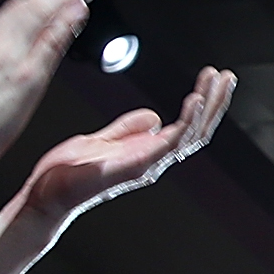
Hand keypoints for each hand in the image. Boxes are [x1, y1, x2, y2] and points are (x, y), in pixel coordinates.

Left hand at [16, 67, 234, 230]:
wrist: (45, 197)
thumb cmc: (67, 174)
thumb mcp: (100, 140)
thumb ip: (127, 129)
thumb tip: (153, 117)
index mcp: (147, 153)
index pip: (187, 127)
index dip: (204, 104)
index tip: (213, 78)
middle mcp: (153, 161)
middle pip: (197, 131)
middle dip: (215, 102)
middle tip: (227, 75)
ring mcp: (147, 165)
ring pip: (191, 136)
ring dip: (207, 107)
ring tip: (216, 82)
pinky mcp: (135, 167)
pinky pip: (170, 144)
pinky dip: (186, 122)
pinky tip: (194, 101)